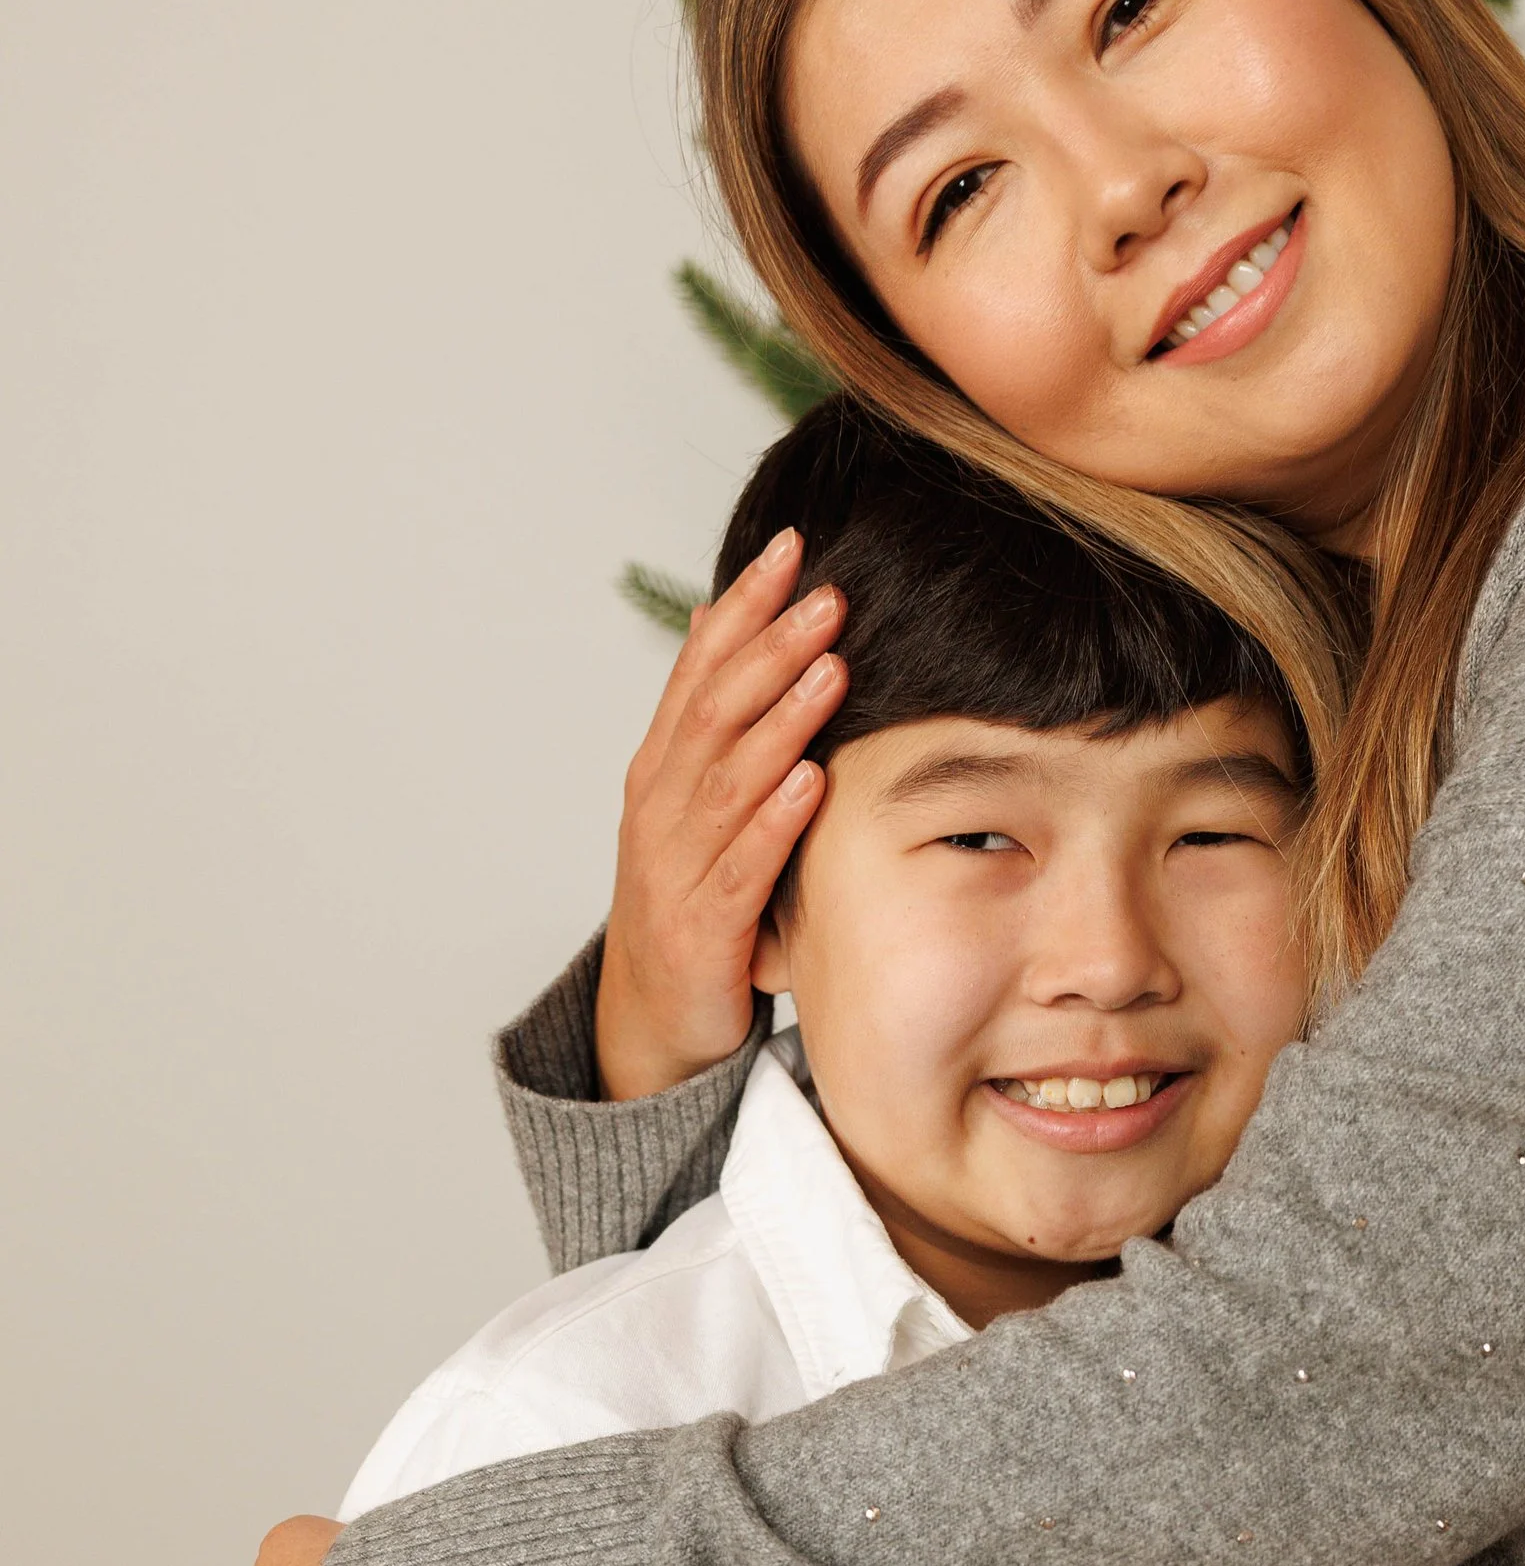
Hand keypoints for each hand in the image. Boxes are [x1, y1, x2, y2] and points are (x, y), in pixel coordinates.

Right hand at [595, 527, 846, 1100]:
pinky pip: (741, 867)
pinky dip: (775, 822)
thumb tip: (736, 624)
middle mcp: (661, 806)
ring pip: (729, 779)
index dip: (743, 607)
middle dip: (772, 648)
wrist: (653, 1016)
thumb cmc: (690, 896)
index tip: (792, 548)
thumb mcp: (702, 803)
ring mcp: (675, 866)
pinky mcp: (702, 927)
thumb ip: (720, 723)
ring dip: (782, 719)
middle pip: (715, 710)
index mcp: (663, 767)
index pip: (700, 668)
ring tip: (831, 668)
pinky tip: (811, 782)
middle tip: (830, 597)